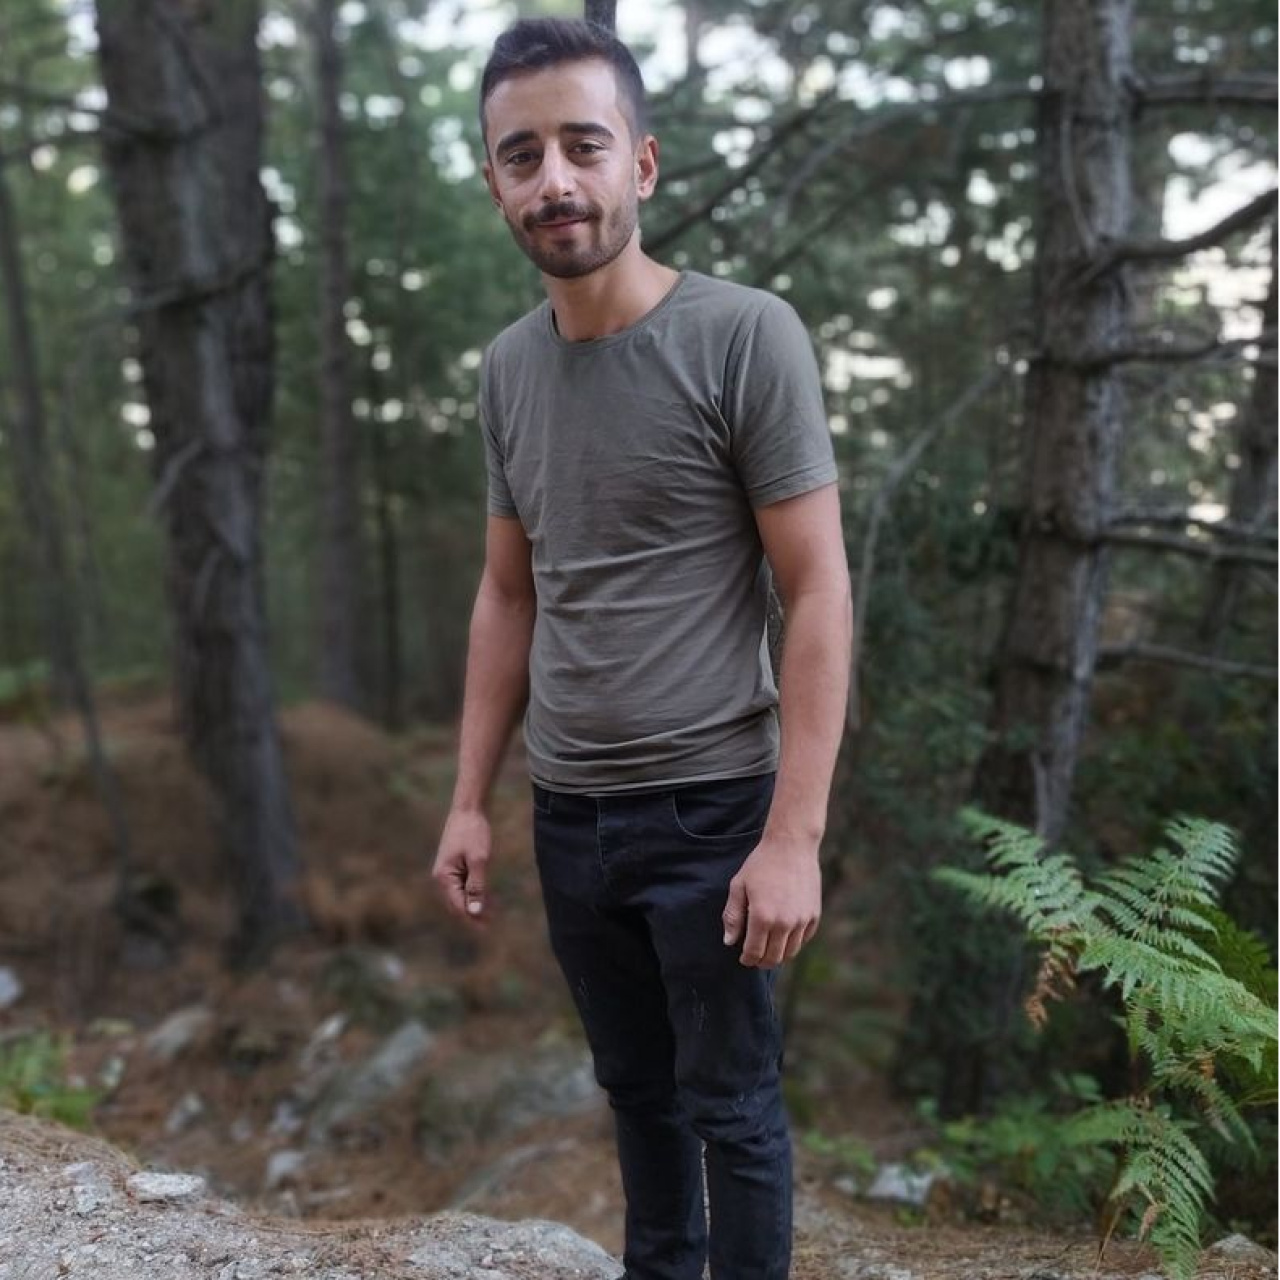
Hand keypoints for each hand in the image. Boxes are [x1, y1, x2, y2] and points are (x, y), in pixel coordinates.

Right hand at [432, 808, 491, 924]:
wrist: (469, 808)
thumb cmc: (474, 832)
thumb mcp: (479, 860)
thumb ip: (477, 887)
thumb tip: (474, 912)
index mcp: (444, 877)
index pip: (458, 905)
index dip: (472, 918)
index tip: (488, 927)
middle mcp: (441, 876)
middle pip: (456, 903)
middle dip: (473, 914)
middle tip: (492, 923)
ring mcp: (447, 871)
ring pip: (460, 895)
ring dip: (474, 904)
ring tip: (492, 913)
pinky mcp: (454, 865)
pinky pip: (462, 885)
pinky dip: (474, 892)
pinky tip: (487, 897)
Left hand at [722, 835, 820, 967]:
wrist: (791, 845)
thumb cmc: (761, 864)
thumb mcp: (739, 886)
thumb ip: (733, 916)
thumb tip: (729, 941)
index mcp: (762, 917)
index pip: (754, 952)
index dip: (747, 959)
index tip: (743, 958)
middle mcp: (784, 923)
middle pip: (773, 958)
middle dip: (762, 961)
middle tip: (755, 957)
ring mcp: (802, 920)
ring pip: (790, 952)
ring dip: (778, 955)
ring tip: (769, 948)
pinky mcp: (814, 915)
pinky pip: (804, 939)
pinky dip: (793, 942)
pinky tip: (784, 935)